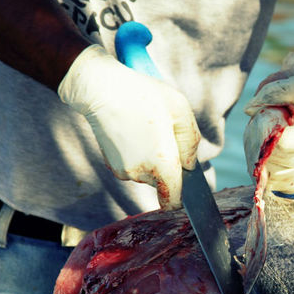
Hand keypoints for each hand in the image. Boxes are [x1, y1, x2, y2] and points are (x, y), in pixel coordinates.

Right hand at [58, 45, 200, 209]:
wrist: (102, 90)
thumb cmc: (144, 96)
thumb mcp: (181, 110)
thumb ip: (191, 143)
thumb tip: (189, 165)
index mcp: (162, 165)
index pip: (172, 202)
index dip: (181, 197)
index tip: (183, 181)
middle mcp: (141, 174)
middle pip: (162, 183)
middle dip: (167, 166)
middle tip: (164, 136)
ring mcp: (123, 171)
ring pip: (147, 173)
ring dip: (151, 158)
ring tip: (147, 129)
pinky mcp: (111, 165)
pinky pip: (133, 166)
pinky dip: (137, 155)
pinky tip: (134, 132)